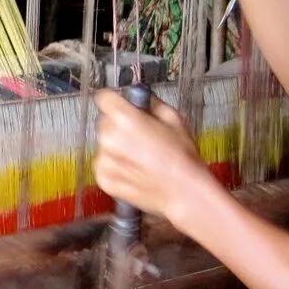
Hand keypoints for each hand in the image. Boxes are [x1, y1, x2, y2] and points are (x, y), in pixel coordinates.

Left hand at [93, 90, 218, 231]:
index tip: (121, 105)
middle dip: (119, 125)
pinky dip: (115, 166)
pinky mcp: (104, 178)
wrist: (184, 192)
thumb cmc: (182, 160)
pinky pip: (103, 164)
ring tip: (140, 156)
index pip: (104, 97)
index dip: (115, 100)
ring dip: (116, 146)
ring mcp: (105, 160)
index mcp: (125, 119)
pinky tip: (135, 169)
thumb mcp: (174, 119)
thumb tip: (142, 98)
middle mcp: (110, 139)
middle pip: (104, 121)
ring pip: (103, 144)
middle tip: (140, 136)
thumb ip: (151, 104)